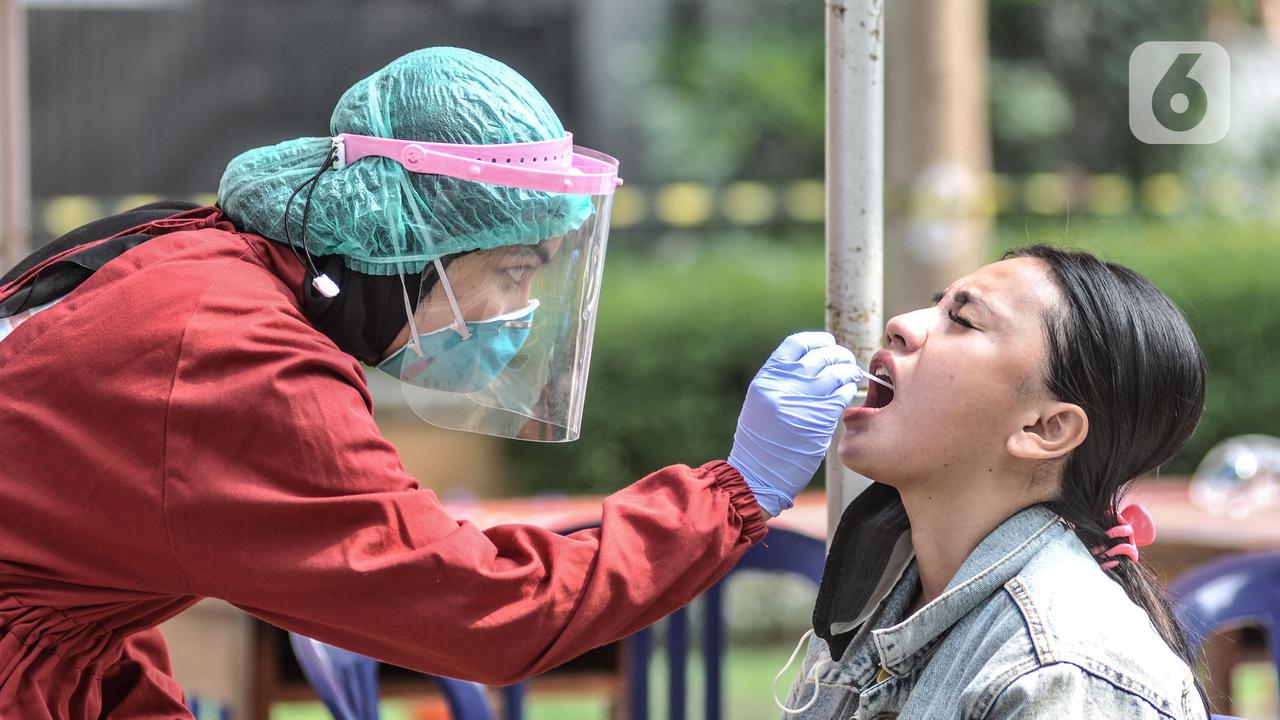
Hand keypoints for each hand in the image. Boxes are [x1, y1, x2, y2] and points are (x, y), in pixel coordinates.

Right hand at [728, 332, 863, 516]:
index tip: (828, 343)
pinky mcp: (818, 421)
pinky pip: (842, 396)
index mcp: (767, 379)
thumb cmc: (761, 440)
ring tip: (851, 375)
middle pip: (820, 357)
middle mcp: (782, 387)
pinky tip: (848, 394)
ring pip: (836, 374)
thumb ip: (783, 381)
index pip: (796, 344)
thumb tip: (813, 363)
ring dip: (848, 372)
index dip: (817, 341)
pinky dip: (848, 391)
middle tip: (846, 360)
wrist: (757, 474)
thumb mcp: (762, 402)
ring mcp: (801, 403)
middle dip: (839, 355)